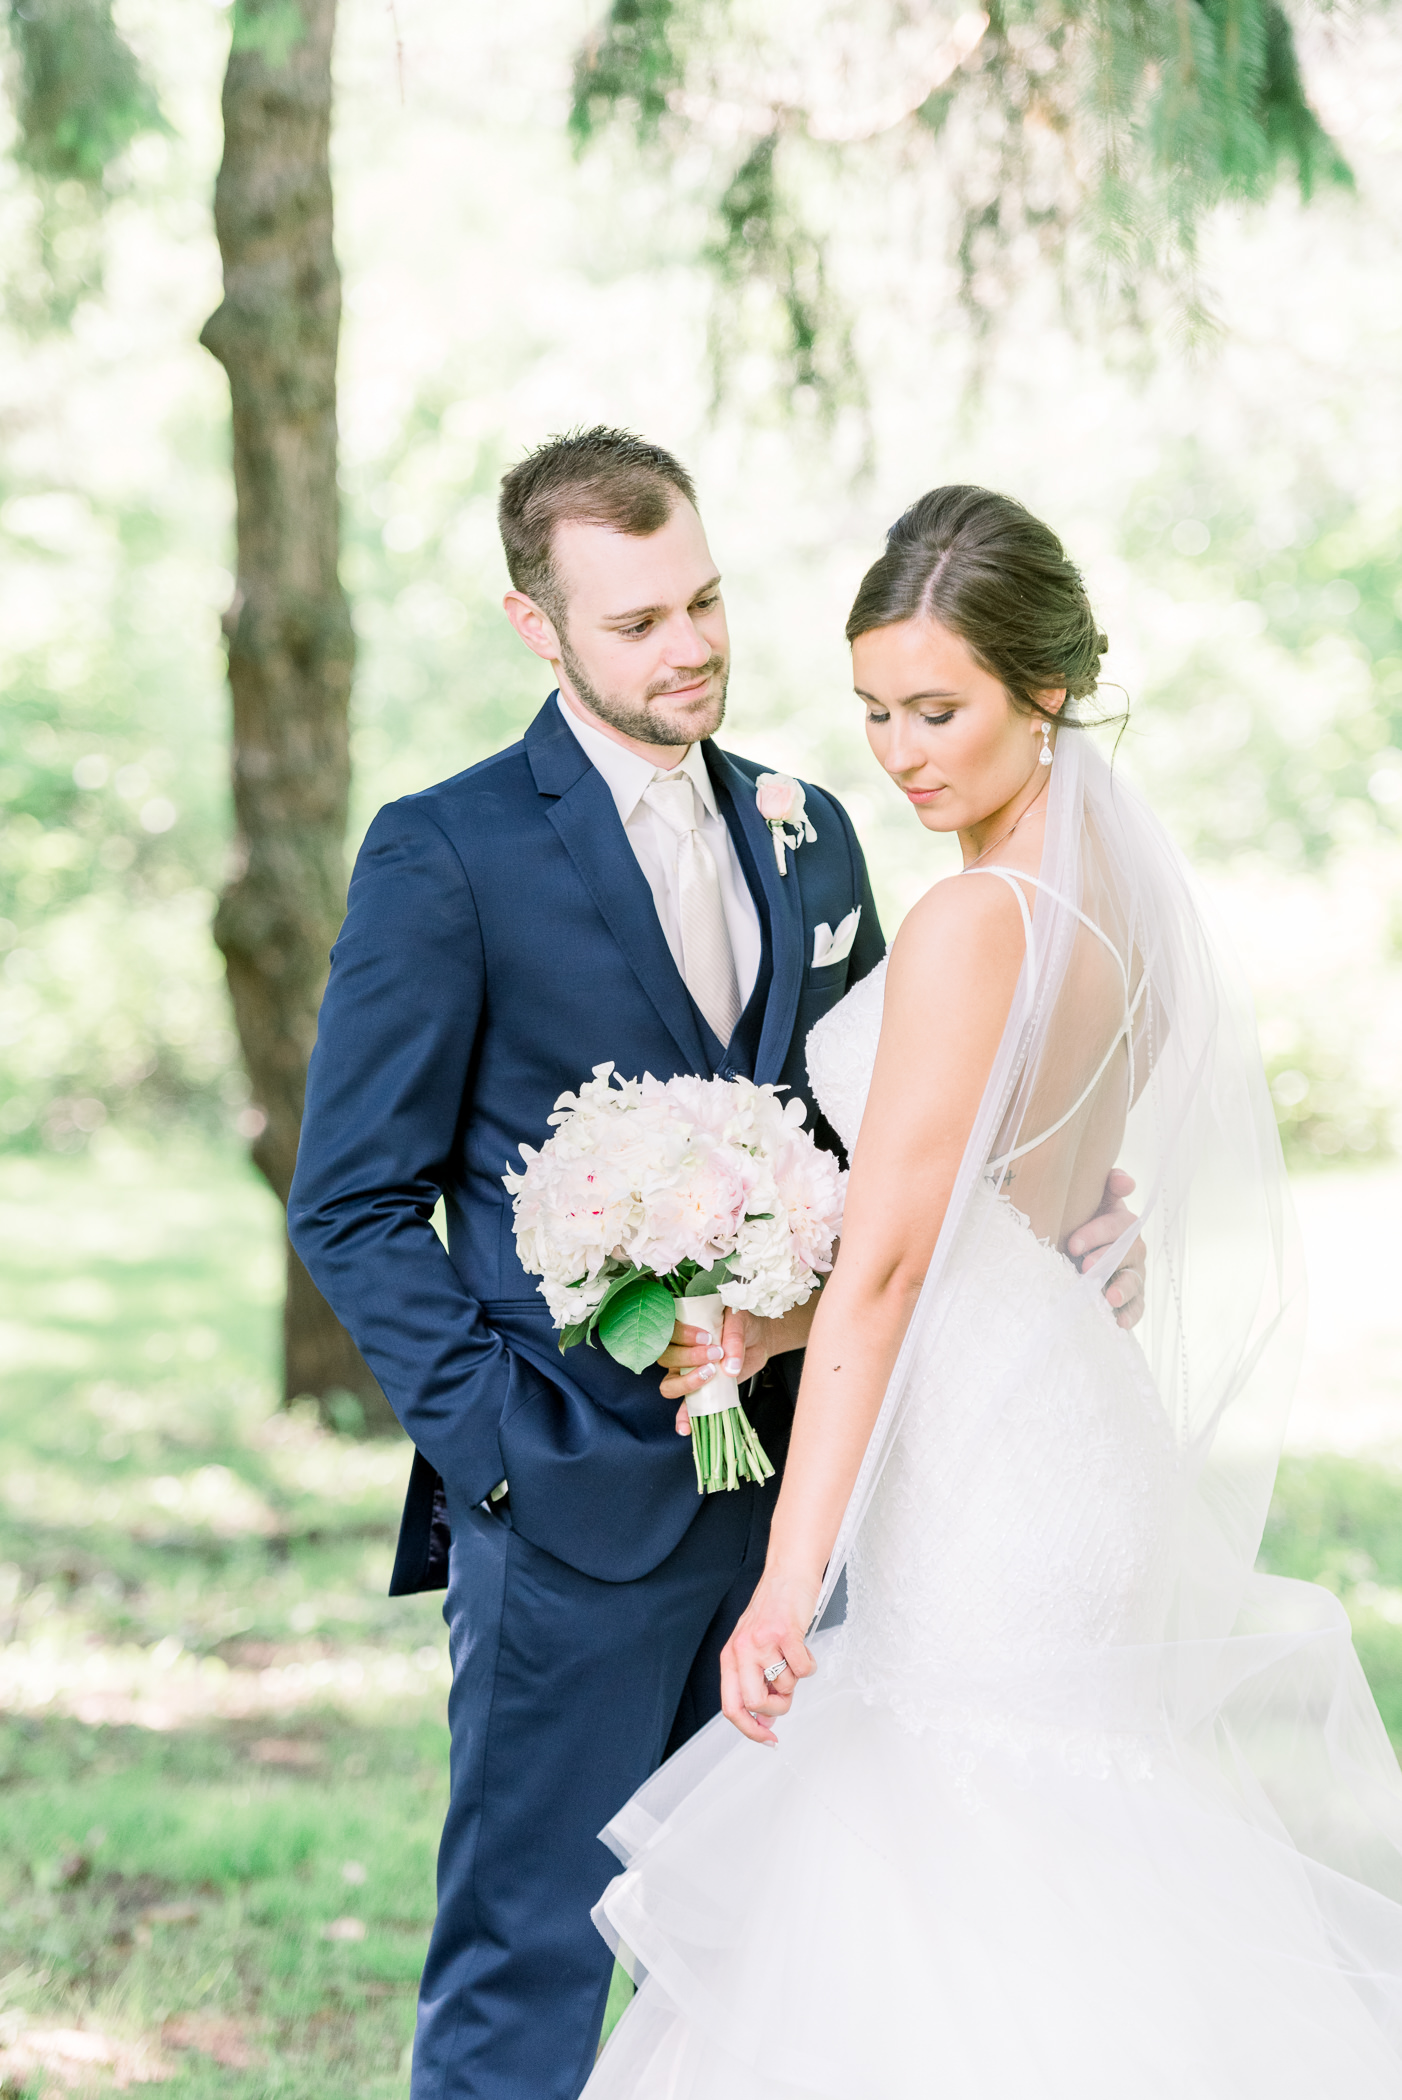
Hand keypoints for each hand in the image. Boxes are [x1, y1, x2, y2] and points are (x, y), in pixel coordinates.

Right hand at [658, 1308, 771, 1434]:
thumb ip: (733, 1339)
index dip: (682, 1336)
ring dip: (686, 1383)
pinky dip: (683, 1418)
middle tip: (716, 1353)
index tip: (707, 1337)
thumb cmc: (742, 1325)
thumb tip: (729, 1368)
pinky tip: (685, 1428)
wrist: (757, 1339)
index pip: (667, 1331)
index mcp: (682, 1327)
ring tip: (711, 1375)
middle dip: (689, 1358)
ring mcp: (685, 1373)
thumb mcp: (739, 1321)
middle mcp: (678, 1350)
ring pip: (669, 1384)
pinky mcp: (699, 1390)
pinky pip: (684, 1407)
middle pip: (665, 1358)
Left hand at [719, 1570, 817, 1744]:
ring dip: (796, 1678)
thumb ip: (754, 1681)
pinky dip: (809, 1665)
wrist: (788, 1574)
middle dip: (776, 1707)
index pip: (731, 1706)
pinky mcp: (785, 1632)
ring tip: (793, 1655)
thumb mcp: (753, 1647)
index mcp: (730, 1657)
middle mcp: (742, 1650)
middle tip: (786, 1694)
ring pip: (785, 1686)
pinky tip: (803, 1648)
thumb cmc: (773, 1612)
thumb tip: (764, 1719)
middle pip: (755, 1703)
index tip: (767, 1739)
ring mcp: (762, 1641)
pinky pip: (804, 1670)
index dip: (749, 1730)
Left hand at [1065, 1168, 1145, 1329]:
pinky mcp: (1130, 1297)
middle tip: (1086, 1268)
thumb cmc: (1081, 1219)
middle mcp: (1132, 1248)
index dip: (1096, 1234)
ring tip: (1108, 1298)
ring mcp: (1133, 1273)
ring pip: (1133, 1280)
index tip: (1072, 1244)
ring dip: (1122, 1289)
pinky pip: (1136, 1307)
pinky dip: (1130, 1315)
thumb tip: (1126, 1180)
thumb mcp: (1091, 1199)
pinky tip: (1119, 1323)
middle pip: (1127, 1253)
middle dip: (1107, 1260)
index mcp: (1122, 1223)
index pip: (1117, 1225)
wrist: (1074, 1247)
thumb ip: (1108, 1184)